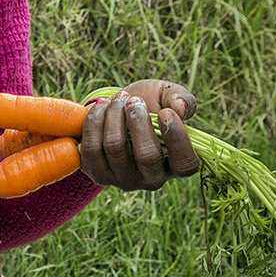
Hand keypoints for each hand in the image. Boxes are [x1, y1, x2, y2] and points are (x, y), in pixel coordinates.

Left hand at [79, 79, 198, 190]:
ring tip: (118, 99)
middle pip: (147, 156)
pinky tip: (102, 106)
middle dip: (139, 121)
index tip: (165, 112)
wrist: (116, 110)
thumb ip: (182, 99)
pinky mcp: (97, 174)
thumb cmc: (150, 105)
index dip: (177, 138)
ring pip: (115, 148)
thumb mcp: (168, 97)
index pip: (185, 165)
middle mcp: (151, 179)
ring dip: (114, 116)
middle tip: (134, 99)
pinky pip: (90, 149)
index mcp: (175, 165)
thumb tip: (181, 108)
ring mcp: (122, 179)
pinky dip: (94, 122)